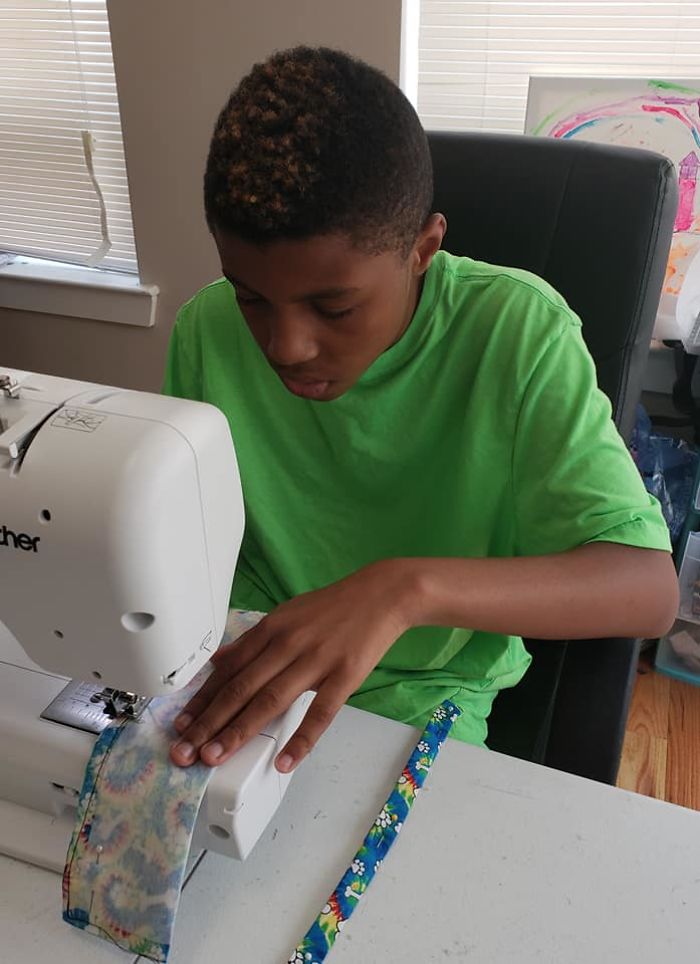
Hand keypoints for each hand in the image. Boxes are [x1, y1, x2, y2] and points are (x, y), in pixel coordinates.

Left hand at [169, 560, 411, 772]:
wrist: (381, 595)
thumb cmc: (333, 608)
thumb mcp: (286, 614)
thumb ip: (253, 641)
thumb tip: (220, 660)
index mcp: (271, 630)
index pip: (228, 670)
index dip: (202, 699)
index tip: (181, 724)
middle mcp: (287, 645)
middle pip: (241, 688)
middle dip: (209, 722)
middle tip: (185, 749)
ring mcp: (315, 661)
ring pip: (270, 701)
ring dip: (239, 731)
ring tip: (215, 756)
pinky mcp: (344, 676)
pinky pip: (320, 713)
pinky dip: (301, 739)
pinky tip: (284, 761)